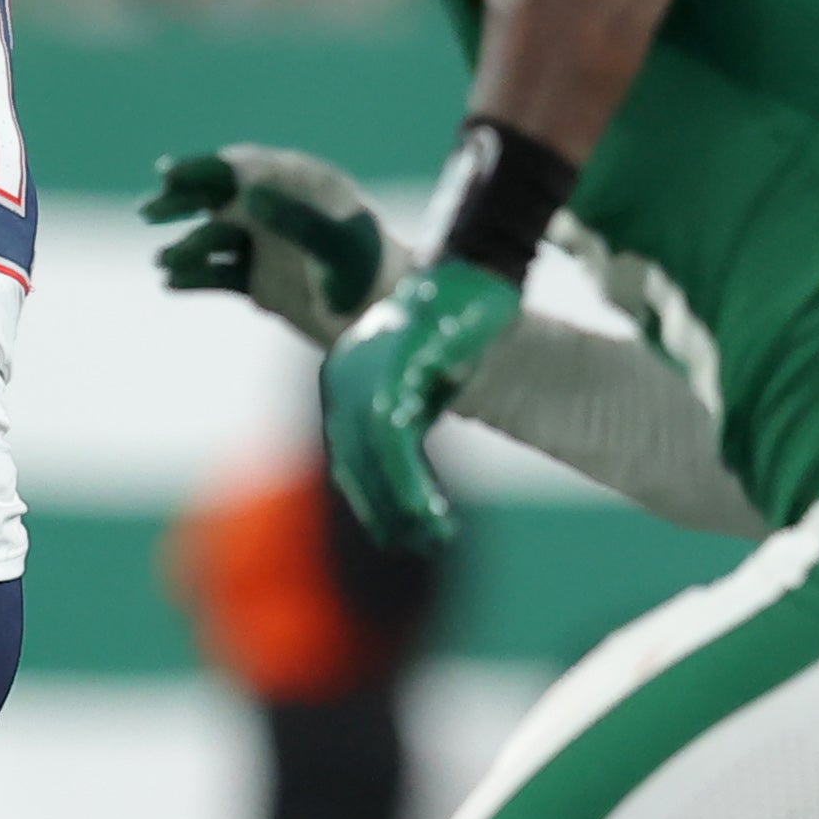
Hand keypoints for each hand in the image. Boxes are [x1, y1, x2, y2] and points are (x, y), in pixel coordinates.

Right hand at [141, 147, 402, 346]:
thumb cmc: (369, 276)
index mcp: (299, 186)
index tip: (169, 174)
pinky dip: (195, 278)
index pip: (242, 167)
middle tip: (150, 211)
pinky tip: (171, 283)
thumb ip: (295, 218)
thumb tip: (248, 192)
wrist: (383, 324)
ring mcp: (267, 247)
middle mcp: (277, 212)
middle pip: (218, 198)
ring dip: (187, 247)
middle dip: (182, 202)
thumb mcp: (335, 245)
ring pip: (214, 239)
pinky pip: (218, 275)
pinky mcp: (260, 282)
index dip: (203, 168)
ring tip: (164, 262)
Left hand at [318, 260, 523, 555]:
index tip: (400, 537)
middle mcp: (342, 377)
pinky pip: (391, 435)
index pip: (346, 460)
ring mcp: (364, 368)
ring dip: (400, 504)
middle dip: (385, 513)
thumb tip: (402, 491)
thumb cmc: (452, 331)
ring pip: (370, 456)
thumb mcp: (420, 389)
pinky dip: (406, 479)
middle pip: (353, 464)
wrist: (476, 273)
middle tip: (421, 544)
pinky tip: (428, 509)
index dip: (371, 504)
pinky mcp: (395, 362)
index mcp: (341, 384)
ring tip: (433, 535)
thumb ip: (404, 428)